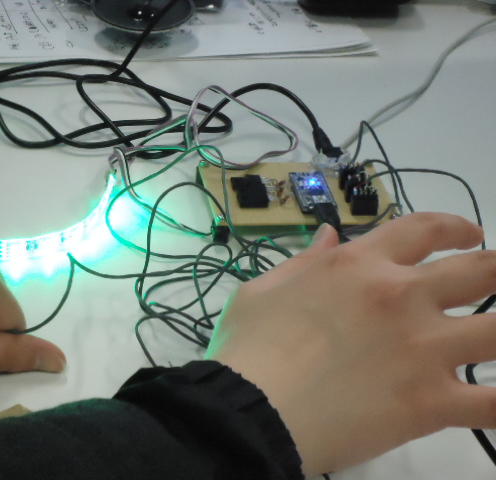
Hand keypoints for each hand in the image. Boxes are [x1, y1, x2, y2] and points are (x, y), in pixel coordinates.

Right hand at [206, 213, 495, 475]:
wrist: (250, 407)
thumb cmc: (249, 345)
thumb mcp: (264, 289)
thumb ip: (305, 260)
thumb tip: (330, 235)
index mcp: (359, 266)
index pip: (422, 230)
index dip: (453, 227)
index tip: (468, 235)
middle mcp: (401, 297)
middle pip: (479, 271)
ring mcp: (422, 349)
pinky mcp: (429, 402)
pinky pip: (491, 404)